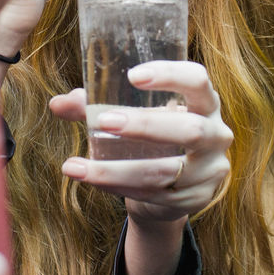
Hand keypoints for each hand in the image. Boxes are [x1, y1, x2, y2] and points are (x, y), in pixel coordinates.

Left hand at [51, 60, 232, 223]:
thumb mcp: (134, 115)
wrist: (175, 185)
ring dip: (117, 170)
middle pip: (190, 130)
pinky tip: (92, 180)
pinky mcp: (196, 199)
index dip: (169, 75)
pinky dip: (119, 187)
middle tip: (104, 120)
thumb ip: (97, 106)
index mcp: (205, 102)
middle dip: (145, 126)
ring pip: (166, 172)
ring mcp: (210, 170)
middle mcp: (216, 134)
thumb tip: (57, 104)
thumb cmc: (154, 136)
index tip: (132, 76)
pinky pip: (155, 195)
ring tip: (76, 166)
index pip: (197, 80)